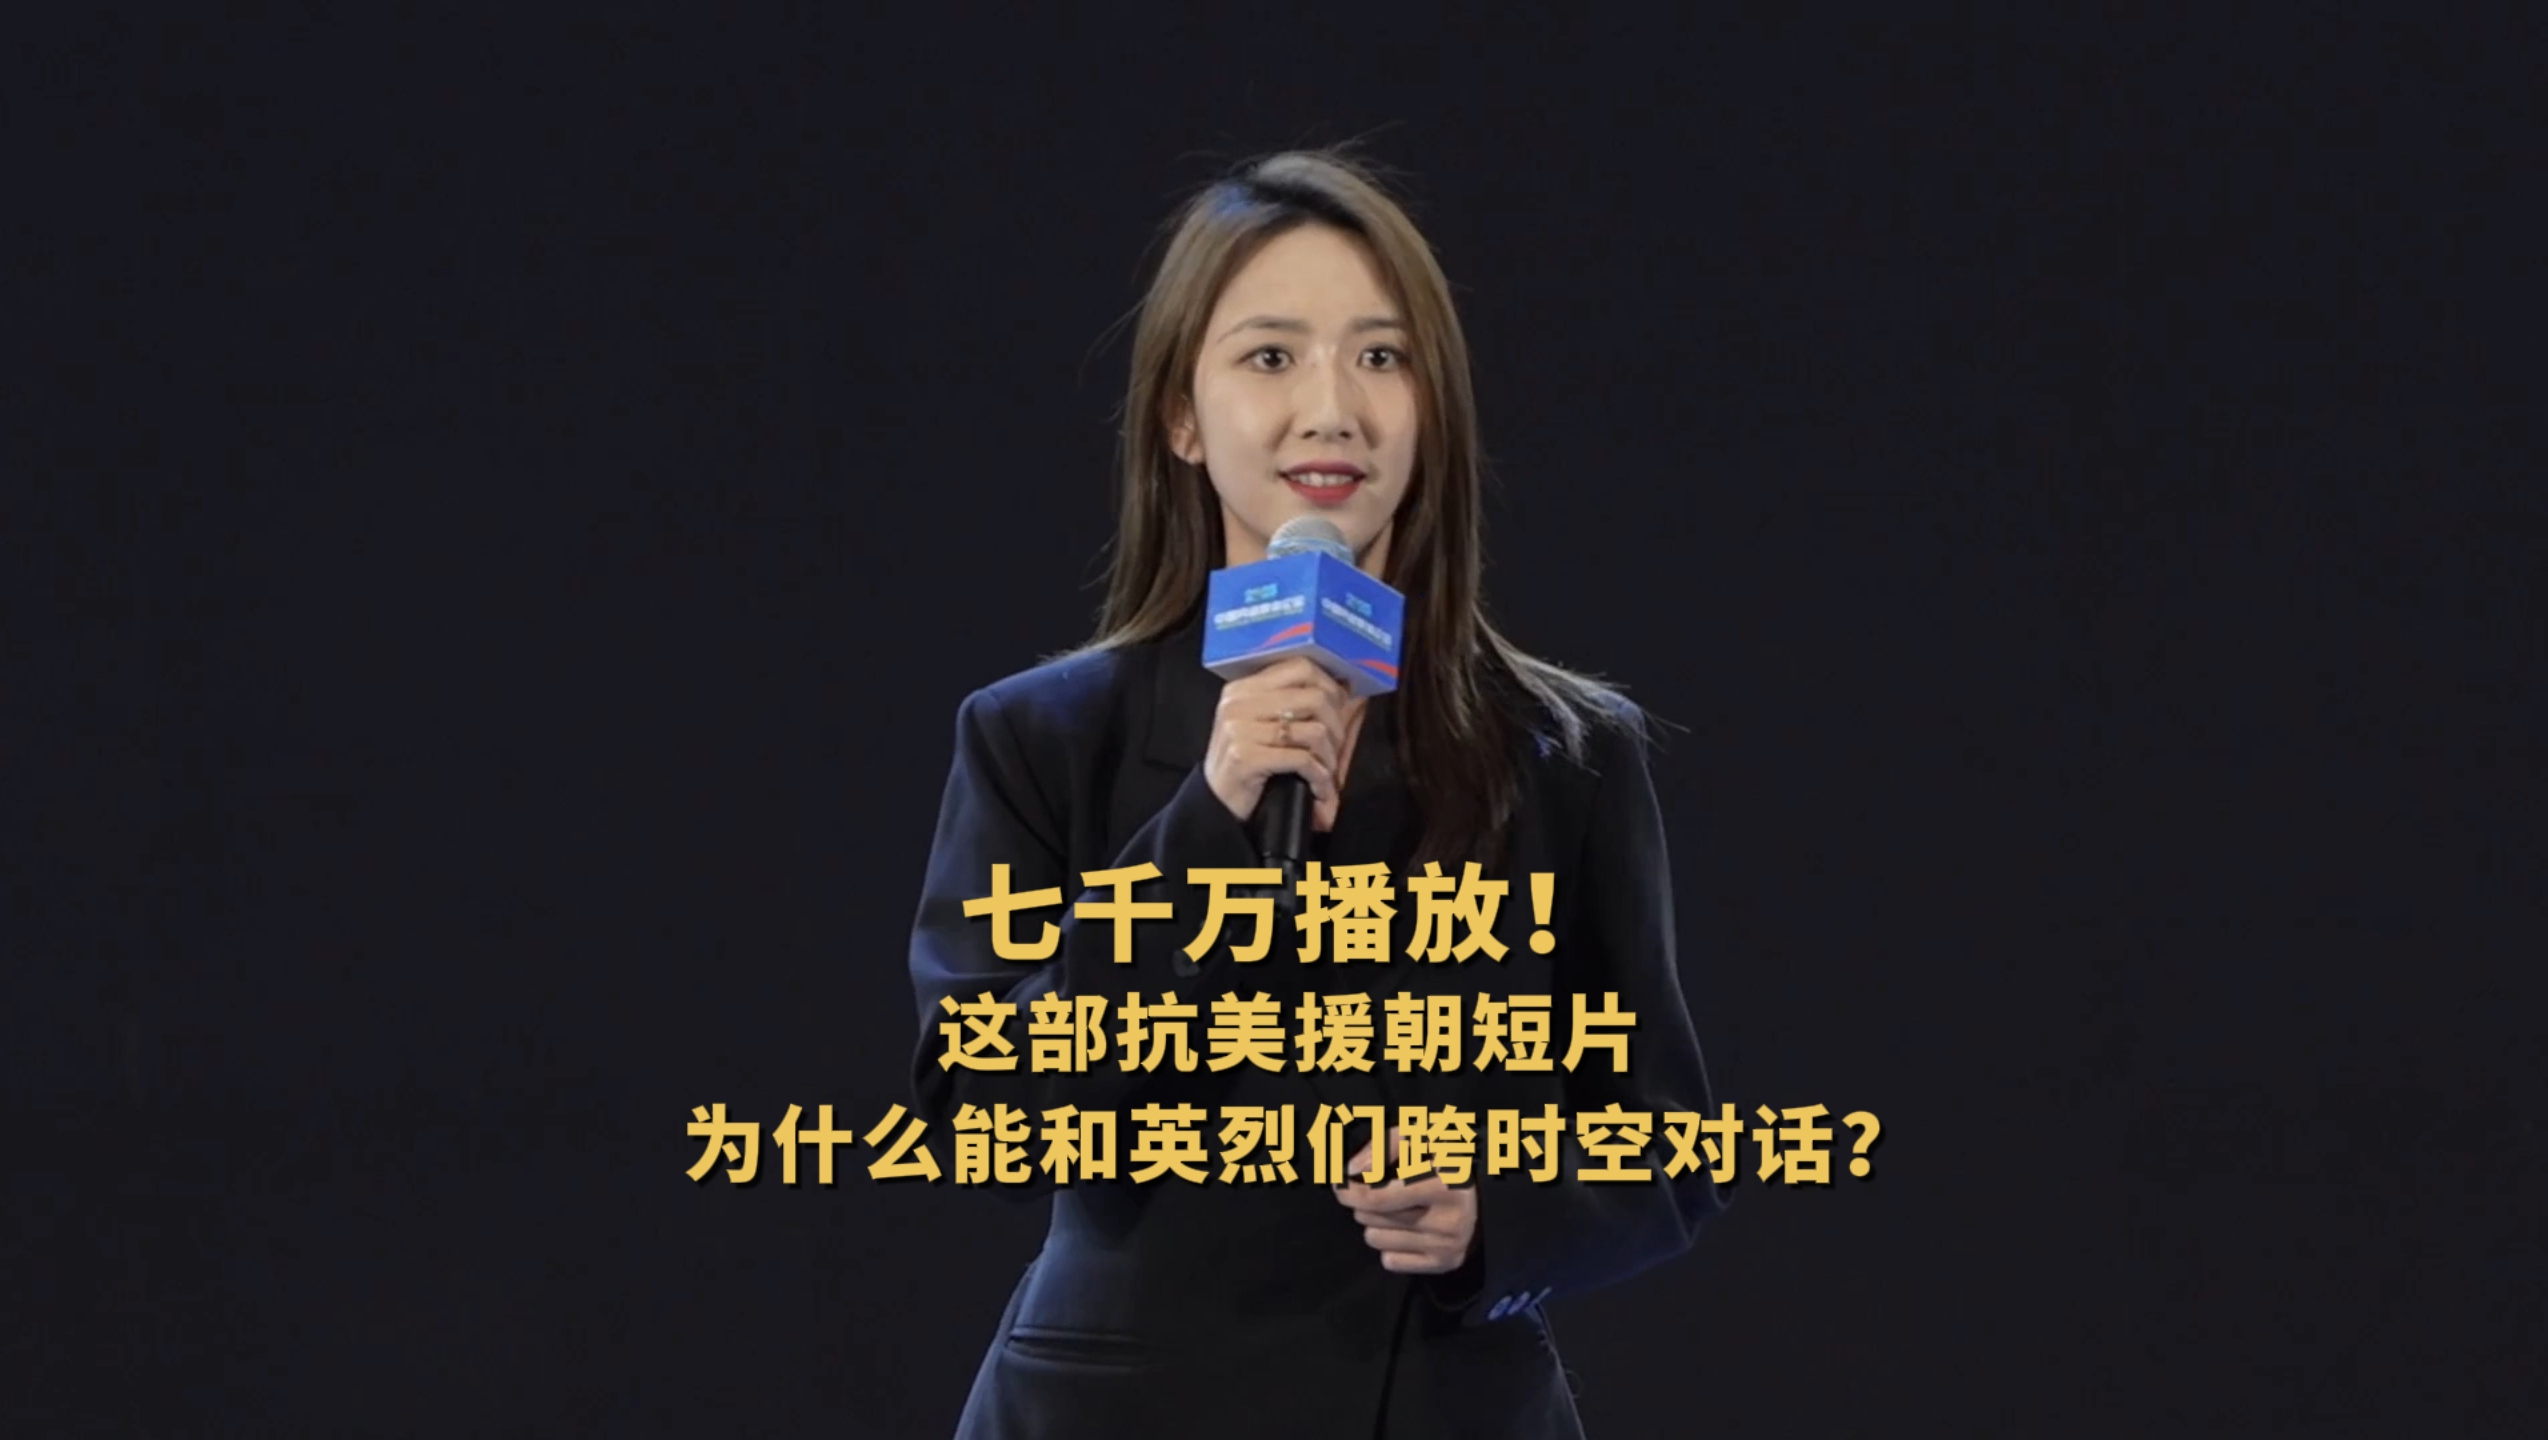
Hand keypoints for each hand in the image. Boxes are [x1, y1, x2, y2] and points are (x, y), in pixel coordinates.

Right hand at [1204, 656, 1352, 830]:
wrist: (1214, 804)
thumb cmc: (1245, 762)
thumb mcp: (1259, 724)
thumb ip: (1292, 702)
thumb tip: (1345, 687)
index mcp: (1244, 688)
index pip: (1300, 668)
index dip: (1329, 686)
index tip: (1341, 706)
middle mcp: (1239, 703)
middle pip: (1314, 698)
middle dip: (1336, 725)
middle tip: (1336, 747)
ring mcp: (1240, 730)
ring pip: (1314, 731)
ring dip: (1329, 757)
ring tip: (1326, 772)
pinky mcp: (1246, 758)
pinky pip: (1303, 760)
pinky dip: (1319, 777)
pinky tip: (1318, 788)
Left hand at [1333, 1128, 1478, 1274]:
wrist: (1491, 1192)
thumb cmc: (1448, 1157)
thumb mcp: (1422, 1136)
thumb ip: (1385, 1145)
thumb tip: (1352, 1170)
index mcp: (1445, 1184)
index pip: (1376, 1198)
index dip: (1348, 1190)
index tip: (1341, 1182)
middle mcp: (1449, 1220)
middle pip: (1370, 1218)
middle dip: (1364, 1203)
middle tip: (1378, 1190)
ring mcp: (1448, 1246)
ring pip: (1375, 1240)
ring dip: (1375, 1223)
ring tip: (1395, 1208)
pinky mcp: (1446, 1264)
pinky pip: (1390, 1262)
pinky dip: (1390, 1246)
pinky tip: (1406, 1229)